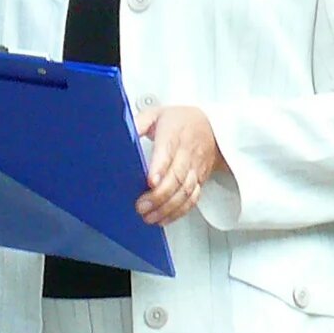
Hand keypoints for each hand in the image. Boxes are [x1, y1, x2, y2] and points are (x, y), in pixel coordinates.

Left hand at [137, 105, 220, 225]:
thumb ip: (138, 124)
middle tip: (141, 206)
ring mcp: (196, 168)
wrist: (212, 127)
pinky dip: (179, 211)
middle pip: (177, 177)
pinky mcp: (200, 180)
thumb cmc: (180, 121)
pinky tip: (164, 218)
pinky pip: (192, 198)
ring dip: (168, 207)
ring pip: (185, 191)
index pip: (168, 152)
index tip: (150, 182)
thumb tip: (121, 134)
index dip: (160, 168)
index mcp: (174, 133)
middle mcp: (187, 152)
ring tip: (149, 216)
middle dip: (159, 196)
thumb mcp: (156, 114)